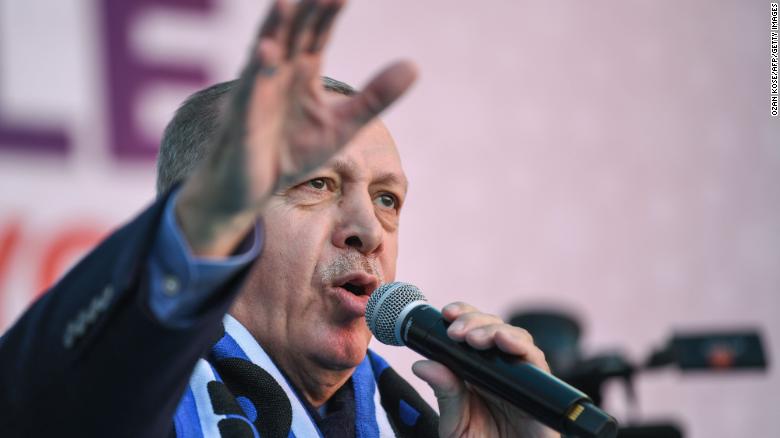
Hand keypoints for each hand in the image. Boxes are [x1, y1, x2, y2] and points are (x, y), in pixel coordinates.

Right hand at [177, 0, 416, 255]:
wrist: (254, 188)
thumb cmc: (293, 152)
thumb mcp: (343, 124)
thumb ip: (376, 96)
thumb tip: (415, 65)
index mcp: (302, 72)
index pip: (318, 34)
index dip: (329, 14)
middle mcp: (278, 74)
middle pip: (293, 34)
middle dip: (305, 11)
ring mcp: (258, 92)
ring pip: (266, 53)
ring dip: (274, 28)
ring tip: (286, 3)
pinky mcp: (243, 117)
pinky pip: (249, 90)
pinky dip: (257, 71)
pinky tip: (266, 52)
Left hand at [412, 302, 559, 437]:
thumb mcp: (455, 423)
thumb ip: (445, 393)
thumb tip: (422, 364)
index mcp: (479, 372)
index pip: (474, 331)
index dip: (463, 316)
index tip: (447, 313)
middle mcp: (503, 370)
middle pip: (495, 328)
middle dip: (475, 321)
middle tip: (456, 331)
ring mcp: (523, 378)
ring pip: (517, 337)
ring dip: (494, 330)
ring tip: (474, 339)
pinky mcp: (542, 392)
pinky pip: (537, 362)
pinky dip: (521, 346)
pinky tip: (505, 341)